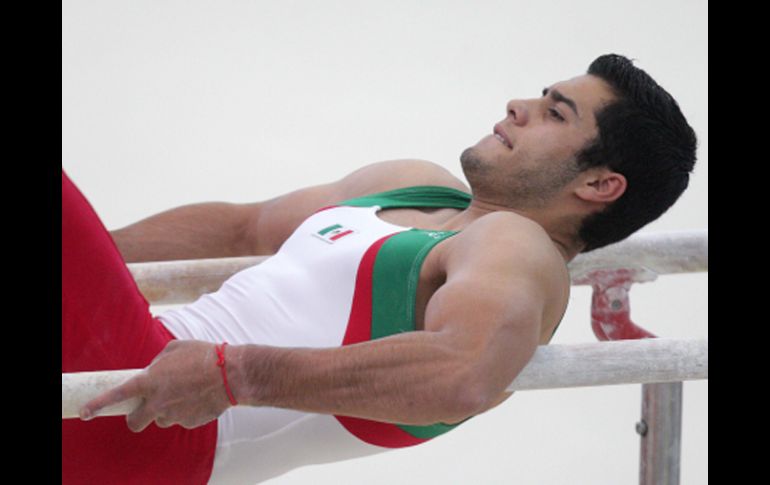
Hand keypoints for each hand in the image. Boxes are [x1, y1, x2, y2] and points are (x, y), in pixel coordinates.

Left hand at [80, 340, 233, 431]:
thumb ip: (157, 362)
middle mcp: (158, 402)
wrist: (231, 374)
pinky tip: (199, 397)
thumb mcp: (175, 348)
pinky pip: (182, 419)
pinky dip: (186, 411)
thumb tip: (153, 370)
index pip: (117, 395)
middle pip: (135, 422)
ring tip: (187, 393)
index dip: (98, 404)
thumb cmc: (204, 356)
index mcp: (150, 381)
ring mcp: (173, 415)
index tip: (86, 412)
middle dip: (136, 418)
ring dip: (167, 410)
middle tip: (145, 409)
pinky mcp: (189, 423)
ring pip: (162, 419)